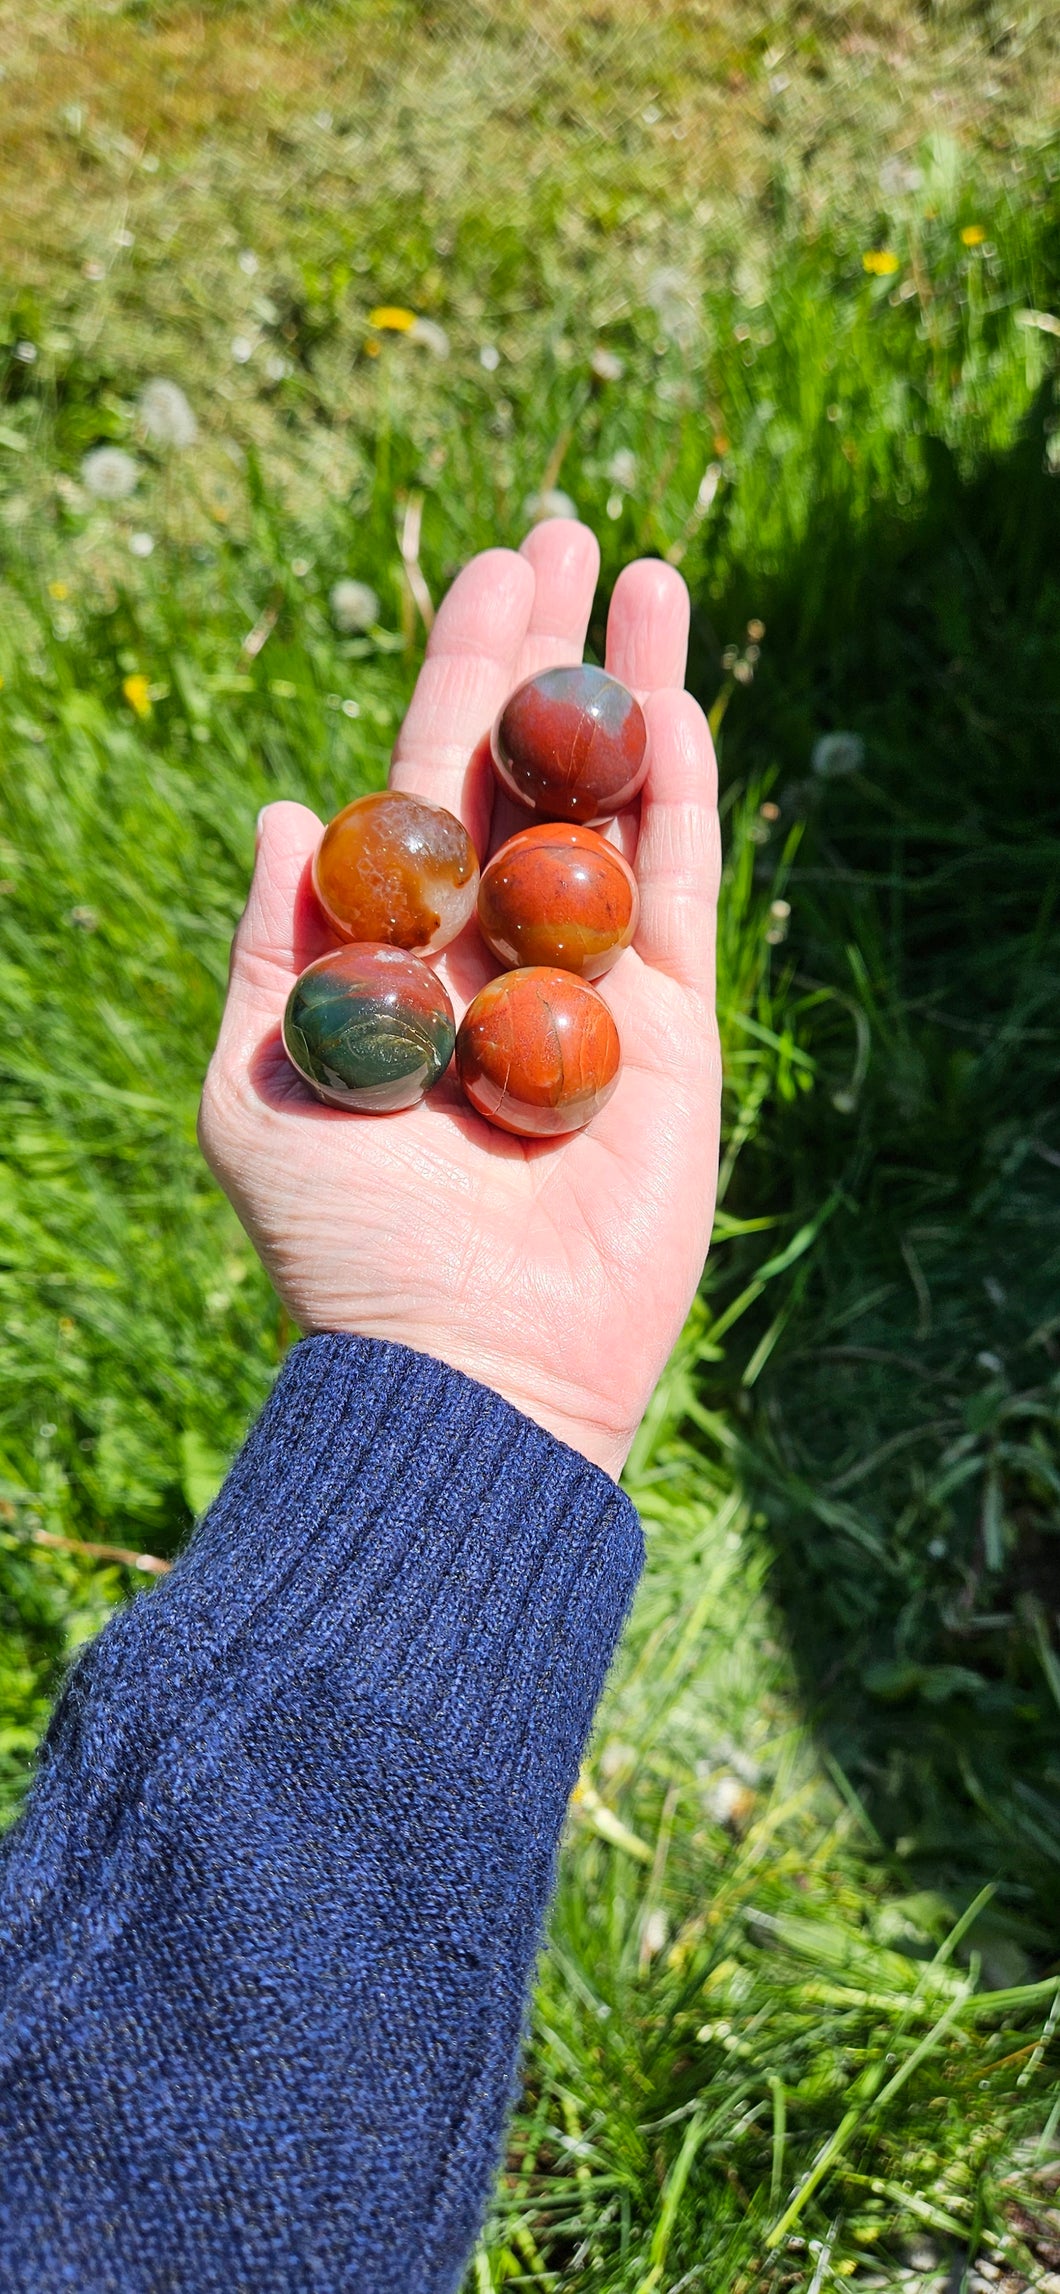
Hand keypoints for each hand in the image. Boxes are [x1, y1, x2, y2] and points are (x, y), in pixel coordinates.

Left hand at [198, 521, 720, 1478]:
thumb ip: (275, 948)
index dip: (455, 676)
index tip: (483, 574)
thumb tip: (284, 804)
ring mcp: (591, 986)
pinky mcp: (673, 1029)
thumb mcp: (263, 1087)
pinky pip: (676, 886)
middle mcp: (496, 954)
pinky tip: (678, 697)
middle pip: (529, 773)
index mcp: (396, 956)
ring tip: (643, 571)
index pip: (430, 784)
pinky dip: (680, 791)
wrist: (467, 1362)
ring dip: (629, 692)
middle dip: (545, 656)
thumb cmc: (344, 1244)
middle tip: (563, 533)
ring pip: (615, 806)